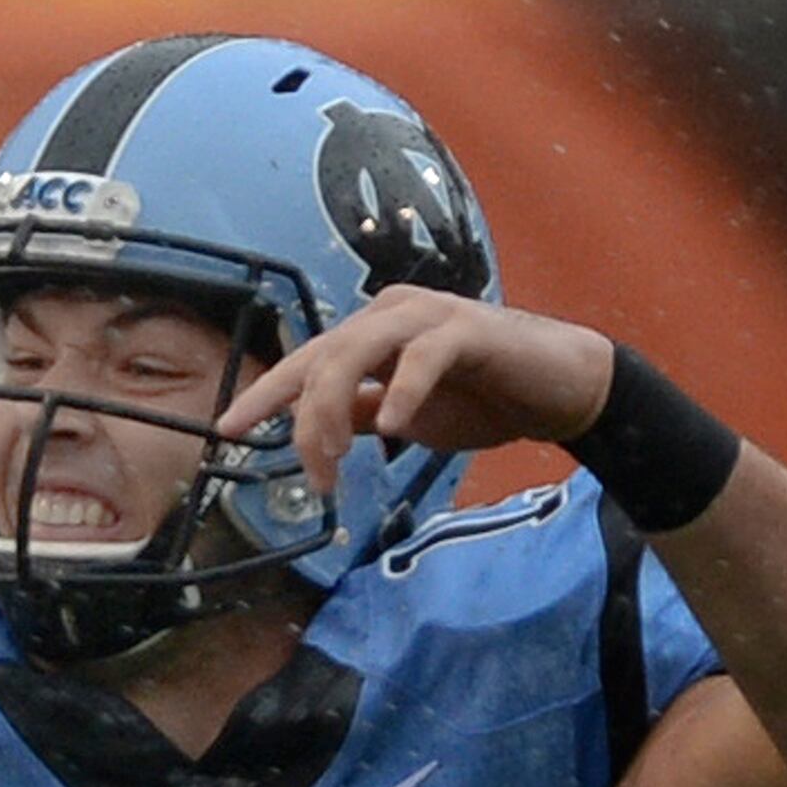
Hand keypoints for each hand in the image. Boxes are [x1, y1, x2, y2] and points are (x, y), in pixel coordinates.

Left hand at [216, 287, 617, 496]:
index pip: (305, 362)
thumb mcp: (403, 415)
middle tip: (313, 473)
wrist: (559, 391)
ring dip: (336, 407)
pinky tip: (394, 428)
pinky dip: (403, 391)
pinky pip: (424, 356)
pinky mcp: (470, 330)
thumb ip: (358, 415)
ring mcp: (430, 315)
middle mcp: (390, 313)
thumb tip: (312, 431)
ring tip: (337, 456)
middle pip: (322, 357)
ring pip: (358, 348)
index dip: (264, 395)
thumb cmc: (481, 398)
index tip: (227, 431)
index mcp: (369, 332)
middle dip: (303, 418)